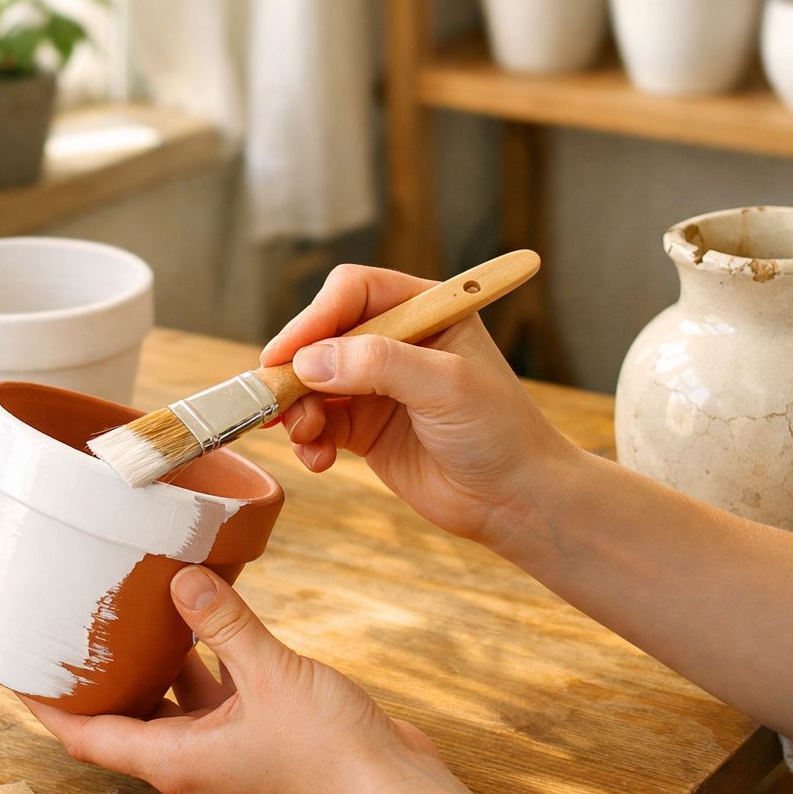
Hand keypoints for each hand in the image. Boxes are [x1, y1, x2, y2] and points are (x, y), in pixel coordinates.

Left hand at [21, 565, 450, 793]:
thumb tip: (181, 578)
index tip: (14, 668)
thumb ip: (224, 623)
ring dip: (149, 663)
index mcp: (175, 759)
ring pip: (169, 703)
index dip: (45, 705)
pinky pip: (212, 696)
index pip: (86, 736)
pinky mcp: (257, 737)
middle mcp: (191, 760)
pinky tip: (205, 615)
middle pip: (120, 718)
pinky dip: (201, 661)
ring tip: (129, 609)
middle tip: (68, 626)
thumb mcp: (270, 674)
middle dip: (93, 677)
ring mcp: (224, 751)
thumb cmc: (330, 756)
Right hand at [261, 264, 576, 546]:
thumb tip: (311, 360)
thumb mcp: (446, 386)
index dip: (315, 317)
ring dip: (298, 408)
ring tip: (305, 437)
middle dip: (296, 368)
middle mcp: (396, 342)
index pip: (353, 292)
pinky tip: (318, 459)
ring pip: (312, 382)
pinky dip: (307, 439)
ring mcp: (377, 386)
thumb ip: (380, 365)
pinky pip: (318, 423)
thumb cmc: (499, 432)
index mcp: (425, 311)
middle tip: (277, 400)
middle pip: (322, 335)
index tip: (287, 354)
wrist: (515, 500)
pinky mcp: (364, 428)